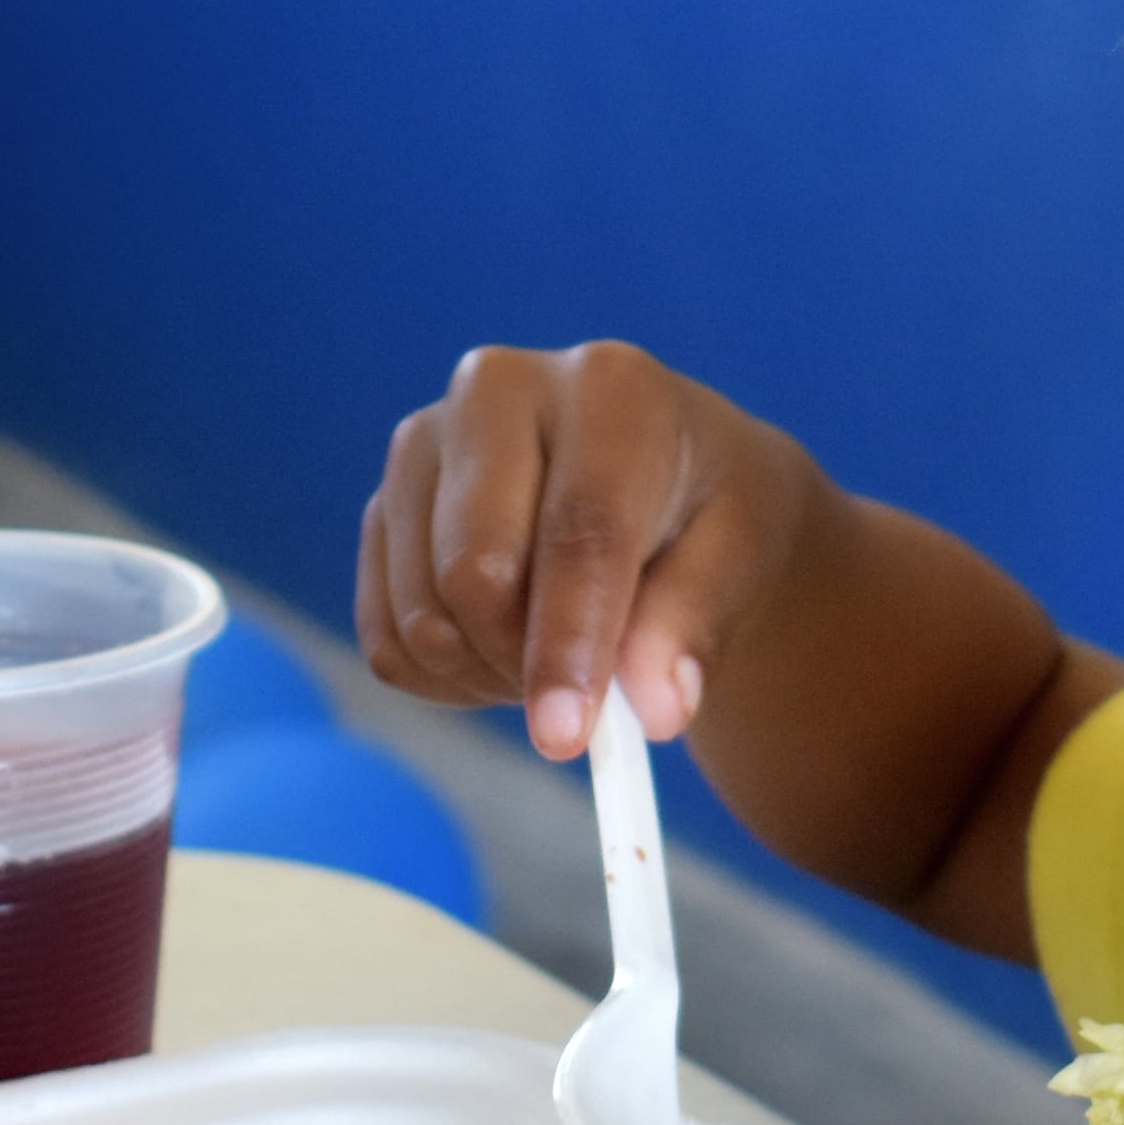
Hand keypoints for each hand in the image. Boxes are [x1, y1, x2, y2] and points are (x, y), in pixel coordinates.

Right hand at [356, 343, 828, 761]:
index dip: (569, 643)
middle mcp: (494, 391)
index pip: (578, 530)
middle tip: (592, 698)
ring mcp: (423, 446)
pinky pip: (387, 641)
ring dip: (491, 675)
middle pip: (472, 574)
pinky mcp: (383, 507)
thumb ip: (695, 626)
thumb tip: (658, 709)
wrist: (664, 480)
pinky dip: (449, 679)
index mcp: (605, 387)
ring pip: (423, 617)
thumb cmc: (710, 513)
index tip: (567, 737)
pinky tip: (509, 647)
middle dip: (527, 663)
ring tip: (562, 652)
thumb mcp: (739, 556)